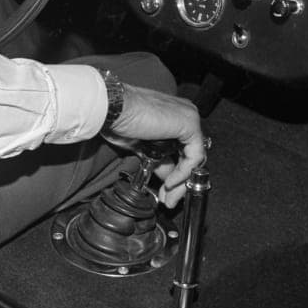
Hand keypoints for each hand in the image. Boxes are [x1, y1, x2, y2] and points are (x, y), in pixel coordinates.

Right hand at [103, 83, 204, 207]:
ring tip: (169, 196)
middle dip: (179, 182)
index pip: (184, 150)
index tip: (166, 189)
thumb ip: (158, 158)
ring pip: (194, 159)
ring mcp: (189, 118)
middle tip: (169, 199)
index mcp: (175, 116)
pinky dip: (183, 173)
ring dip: (181, 182)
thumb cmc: (119, 119)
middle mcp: (185, 114)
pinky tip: (170, 182)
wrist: (113, 108)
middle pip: (190, 156)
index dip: (175, 173)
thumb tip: (166, 175)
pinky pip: (194, 157)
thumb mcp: (141, 145)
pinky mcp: (190, 124)